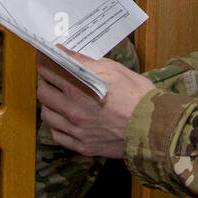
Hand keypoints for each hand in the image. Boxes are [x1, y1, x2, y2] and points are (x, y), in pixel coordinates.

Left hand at [37, 47, 156, 158]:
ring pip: (46, 114)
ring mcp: (76, 130)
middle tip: (51, 73)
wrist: (154, 129)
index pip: (48, 69)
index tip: (45, 55)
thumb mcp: (114, 71)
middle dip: (43, 79)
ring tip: (58, 95)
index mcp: (78, 89)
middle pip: (43, 91)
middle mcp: (72, 111)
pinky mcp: (82, 146)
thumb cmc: (138, 97)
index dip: (44, 59)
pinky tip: (64, 117)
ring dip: (48, 102)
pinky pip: (57, 135)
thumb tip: (65, 52)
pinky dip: (56, 124)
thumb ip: (86, 62)